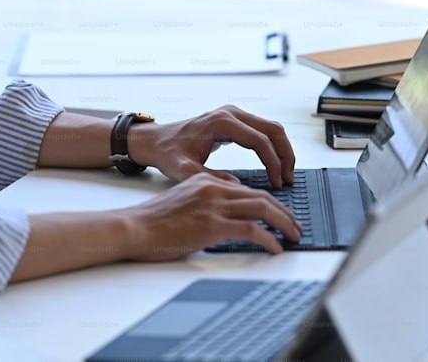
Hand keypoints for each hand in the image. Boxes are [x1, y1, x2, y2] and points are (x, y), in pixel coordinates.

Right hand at [119, 173, 303, 259]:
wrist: (132, 228)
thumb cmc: (152, 221)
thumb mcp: (183, 200)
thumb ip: (206, 202)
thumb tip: (228, 215)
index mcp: (207, 180)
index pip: (249, 189)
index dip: (270, 202)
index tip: (282, 214)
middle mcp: (213, 189)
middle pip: (261, 197)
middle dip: (284, 212)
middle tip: (296, 226)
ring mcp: (213, 206)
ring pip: (262, 209)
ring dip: (283, 223)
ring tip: (294, 236)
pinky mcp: (211, 225)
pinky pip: (251, 230)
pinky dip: (268, 239)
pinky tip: (275, 247)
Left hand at [128, 105, 295, 187]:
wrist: (157, 141)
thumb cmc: (168, 153)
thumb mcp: (184, 170)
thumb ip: (210, 178)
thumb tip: (238, 187)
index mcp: (222, 122)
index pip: (259, 140)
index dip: (272, 162)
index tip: (277, 182)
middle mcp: (231, 113)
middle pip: (273, 130)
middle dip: (285, 155)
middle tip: (289, 178)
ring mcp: (235, 114)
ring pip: (272, 128)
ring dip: (283, 150)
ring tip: (286, 174)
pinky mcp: (235, 120)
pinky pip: (263, 130)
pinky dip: (273, 146)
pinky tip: (274, 165)